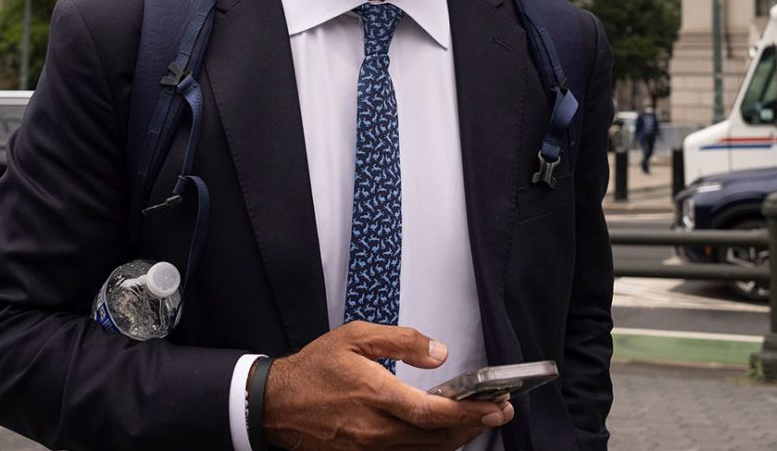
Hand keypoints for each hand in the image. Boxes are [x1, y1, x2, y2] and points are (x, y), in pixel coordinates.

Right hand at [262, 321, 513, 450]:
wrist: (275, 404)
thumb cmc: (314, 369)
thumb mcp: (355, 337)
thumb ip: (401, 341)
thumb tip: (439, 353)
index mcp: (374, 394)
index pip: (432, 412)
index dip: (468, 413)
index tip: (496, 406)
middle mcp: (375, 429)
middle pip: (436, 437)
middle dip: (474, 426)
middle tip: (501, 412)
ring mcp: (368, 449)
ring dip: (457, 439)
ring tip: (478, 422)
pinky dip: (432, 450)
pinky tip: (445, 438)